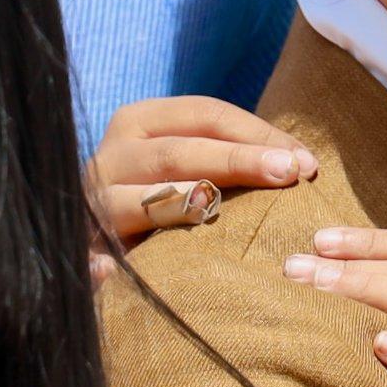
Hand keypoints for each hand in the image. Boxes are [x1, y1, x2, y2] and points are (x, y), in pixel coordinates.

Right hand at [90, 95, 315, 244]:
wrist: (81, 230)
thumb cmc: (162, 192)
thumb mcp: (188, 160)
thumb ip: (230, 155)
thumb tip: (306, 165)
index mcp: (141, 122)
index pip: (206, 115)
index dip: (258, 135)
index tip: (306, 162)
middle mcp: (112, 156)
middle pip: (179, 152)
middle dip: (237, 160)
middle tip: (289, 173)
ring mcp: (93, 203)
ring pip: (140, 200)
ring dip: (178, 204)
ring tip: (212, 206)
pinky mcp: (81, 248)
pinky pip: (88, 258)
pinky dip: (98, 266)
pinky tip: (108, 272)